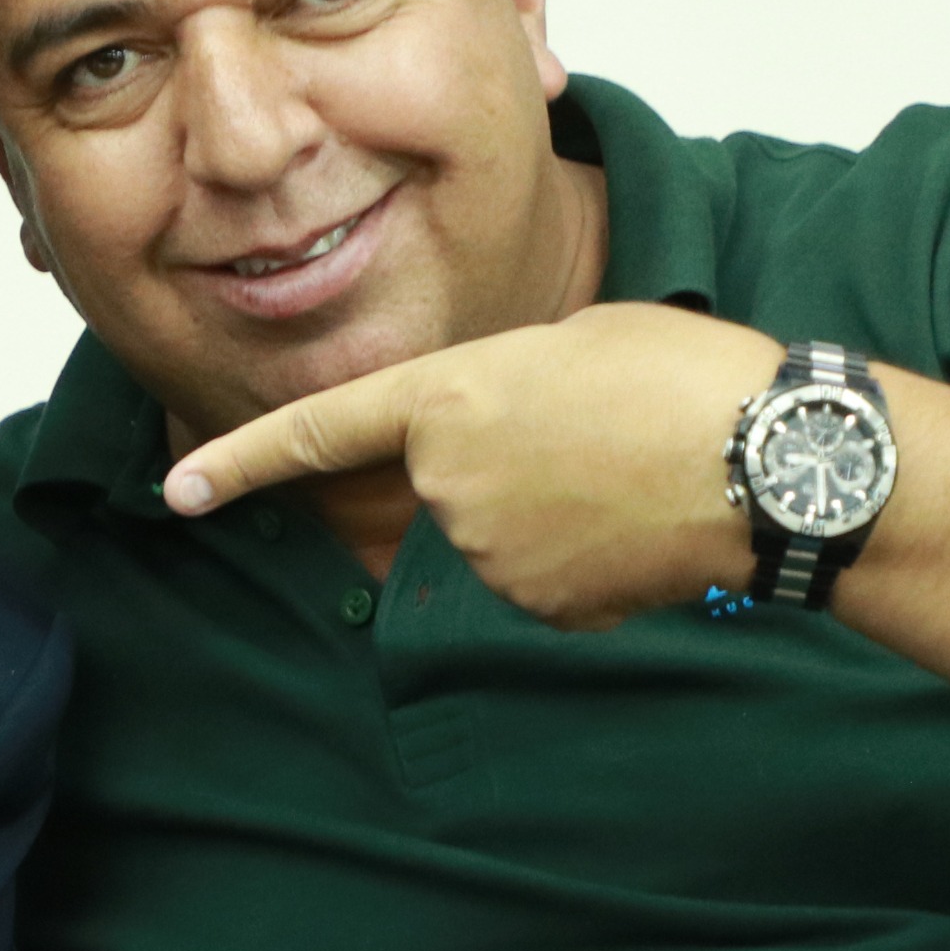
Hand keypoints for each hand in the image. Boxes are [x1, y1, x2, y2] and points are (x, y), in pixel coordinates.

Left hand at [164, 302, 785, 628]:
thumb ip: (500, 390)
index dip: (240, 461)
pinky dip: (586, 563)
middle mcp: (447, 483)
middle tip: (597, 430)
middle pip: (448, 481)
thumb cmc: (686, 377)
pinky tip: (641, 526)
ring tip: (630, 473)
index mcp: (446, 397)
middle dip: (507, 464)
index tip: (178, 491)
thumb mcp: (574, 342)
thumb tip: (500, 453)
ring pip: (500, 536)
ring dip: (553, 512)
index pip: (318, 433)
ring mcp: (490, 556)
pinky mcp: (541, 608)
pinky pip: (544, 582)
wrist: (771, 461)